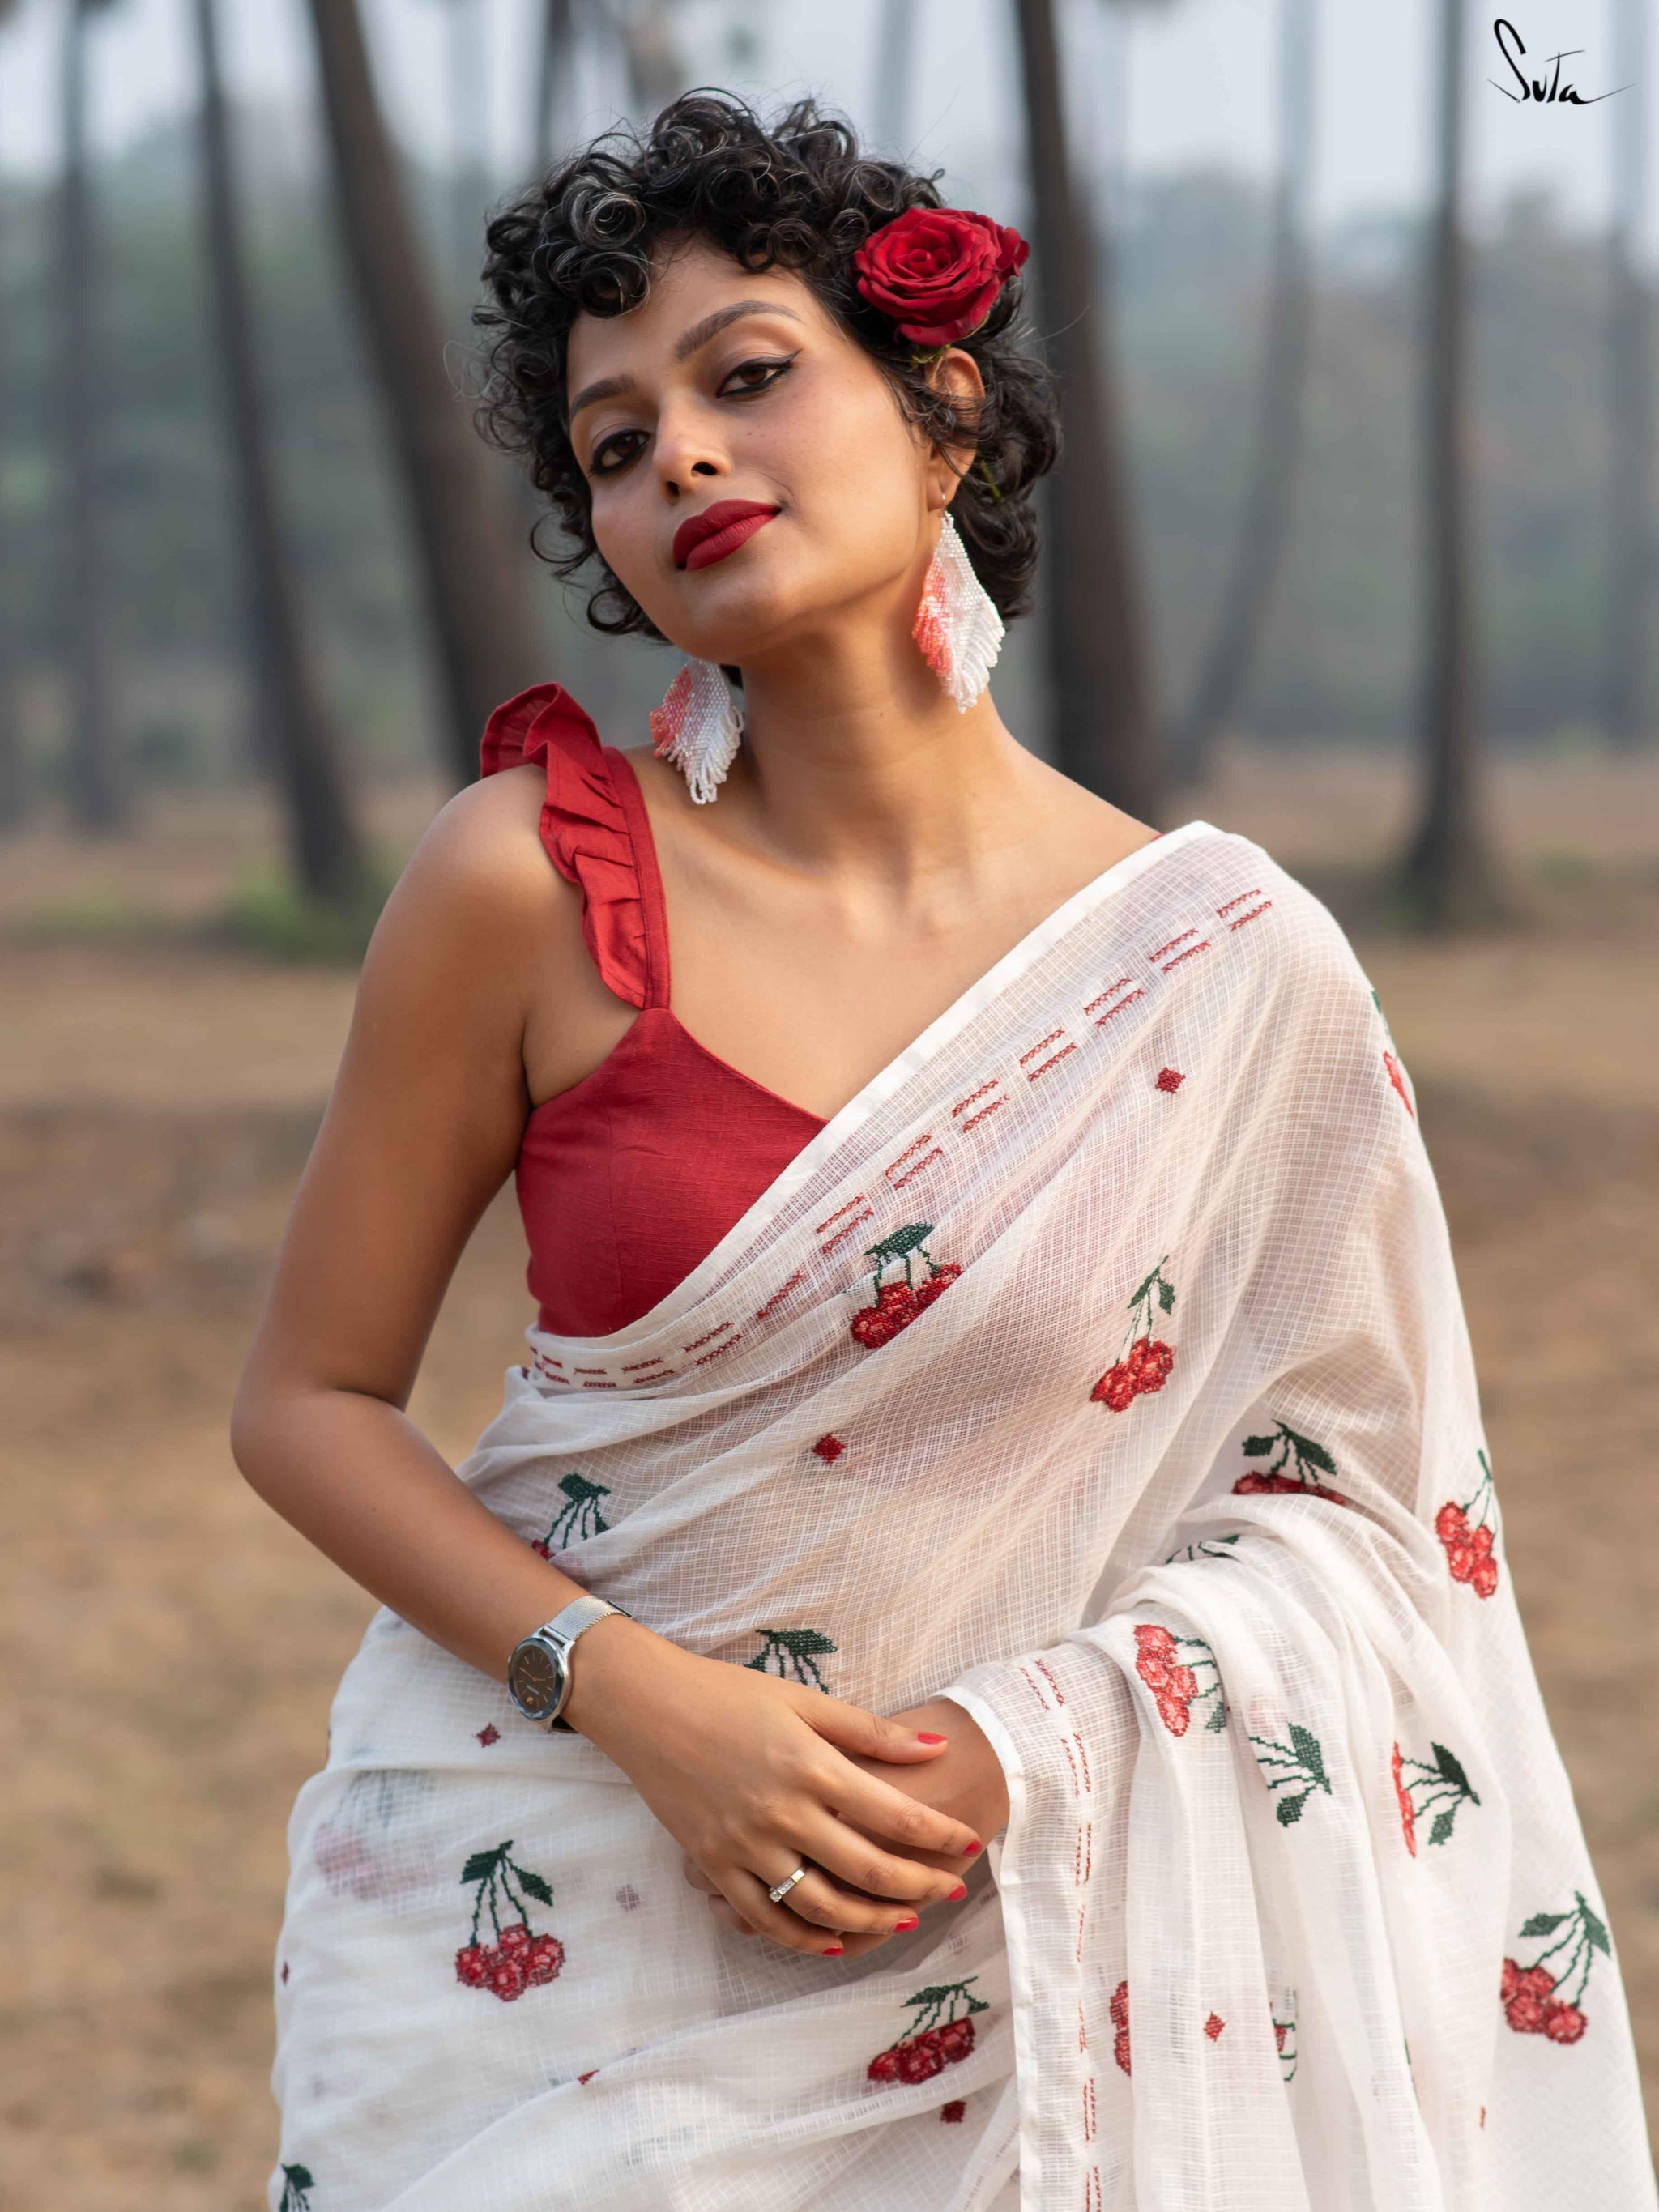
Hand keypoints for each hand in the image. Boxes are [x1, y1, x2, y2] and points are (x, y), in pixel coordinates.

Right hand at [682, 1694, 1008, 1957]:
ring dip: (871, 1921)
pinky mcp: (714, 1865)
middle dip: (919, 1886)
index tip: (970, 1842)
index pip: (895, 1815)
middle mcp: (782, 1813)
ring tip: (904, 1920)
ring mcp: (745, 1846)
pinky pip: (764, 1917)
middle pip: (867, 1870)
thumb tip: (935, 1747)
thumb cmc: (729, 1693)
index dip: (940, 1836)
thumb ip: (871, 1732)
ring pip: (821, 1906)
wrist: (647, 1705)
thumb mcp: (804, 1700)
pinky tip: (832, 1940)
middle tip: (953, 1890)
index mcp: (811, 1766)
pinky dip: (801, 1937)